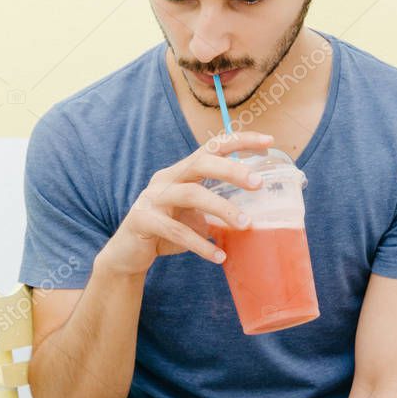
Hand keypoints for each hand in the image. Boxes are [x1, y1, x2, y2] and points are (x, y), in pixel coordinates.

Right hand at [103, 130, 274, 276]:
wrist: (128, 253)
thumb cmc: (168, 231)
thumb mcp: (195, 215)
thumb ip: (217, 207)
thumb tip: (258, 212)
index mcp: (181, 171)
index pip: (212, 147)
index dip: (240, 141)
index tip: (268, 142)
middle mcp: (166, 178)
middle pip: (201, 163)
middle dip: (232, 170)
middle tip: (258, 183)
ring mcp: (152, 198)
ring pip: (191, 194)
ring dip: (221, 209)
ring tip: (245, 225)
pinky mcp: (143, 220)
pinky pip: (176, 230)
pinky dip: (201, 244)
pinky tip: (219, 256)